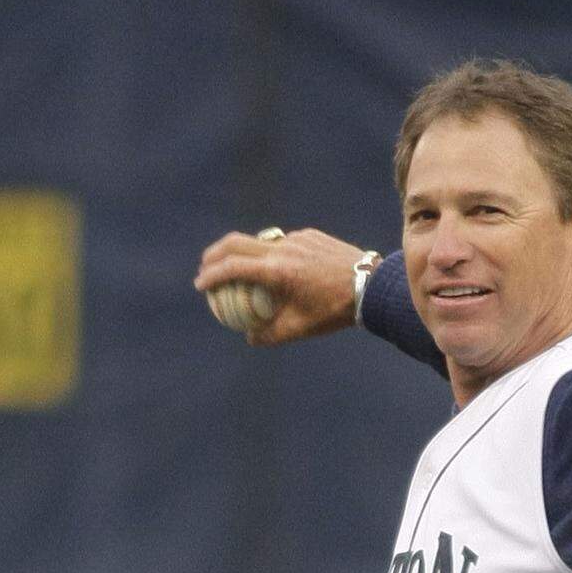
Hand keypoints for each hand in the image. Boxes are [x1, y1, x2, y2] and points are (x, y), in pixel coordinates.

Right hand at [193, 228, 374, 344]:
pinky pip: (283, 242)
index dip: (212, 276)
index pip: (233, 268)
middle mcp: (283, 248)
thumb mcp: (301, 328)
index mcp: (277, 271)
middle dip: (215, 254)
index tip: (201, 285)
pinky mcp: (309, 235)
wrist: (370, 286)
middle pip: (236, 243)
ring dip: (244, 252)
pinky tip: (279, 269)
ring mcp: (296, 238)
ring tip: (240, 269)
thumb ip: (272, 334)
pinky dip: (273, 254)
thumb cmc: (335, 311)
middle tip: (206, 267)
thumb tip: (249, 337)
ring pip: (260, 240)